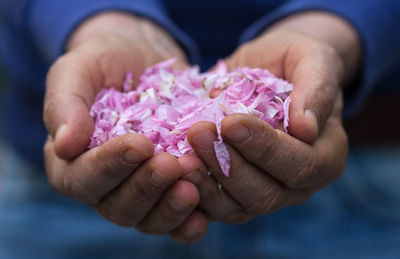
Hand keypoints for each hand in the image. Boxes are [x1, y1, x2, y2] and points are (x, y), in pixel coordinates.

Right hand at [43, 12, 206, 243]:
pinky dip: (187, 221)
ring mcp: (139, 190)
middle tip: (173, 165)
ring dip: (171, 206)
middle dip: (147, 187)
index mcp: (73, 162)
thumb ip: (65, 104)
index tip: (140, 144)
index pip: (83, 177)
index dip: (110, 166)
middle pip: (119, 206)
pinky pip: (175, 218)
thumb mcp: (78, 70)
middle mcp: (105, 185)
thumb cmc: (105, 63)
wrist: (143, 58)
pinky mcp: (167, 189)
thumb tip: (65, 145)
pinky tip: (204, 215)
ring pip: (148, 218)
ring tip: (194, 181)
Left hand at [183, 12, 358, 223]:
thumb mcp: (314, 59)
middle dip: (229, 166)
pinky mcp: (234, 194)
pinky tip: (176, 170)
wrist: (265, 72)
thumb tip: (306, 129)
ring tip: (181, 158)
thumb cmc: (292, 62)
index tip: (231, 122)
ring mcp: (264, 193)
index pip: (298, 164)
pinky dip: (194, 192)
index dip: (264, 148)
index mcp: (325, 156)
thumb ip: (317, 88)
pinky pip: (214, 206)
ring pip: (236, 207)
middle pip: (265, 194)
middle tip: (198, 133)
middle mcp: (297, 185)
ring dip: (206, 184)